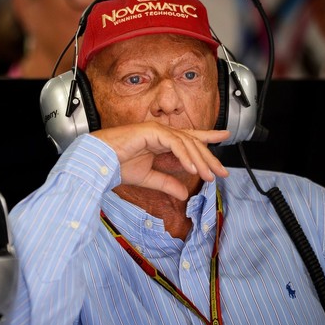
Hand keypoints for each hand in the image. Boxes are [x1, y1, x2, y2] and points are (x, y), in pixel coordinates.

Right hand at [92, 122, 229, 199]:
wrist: (100, 161)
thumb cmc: (117, 165)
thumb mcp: (148, 178)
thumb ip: (167, 183)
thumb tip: (183, 194)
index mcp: (160, 140)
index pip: (188, 138)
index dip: (207, 137)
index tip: (224, 137)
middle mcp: (161, 133)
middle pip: (192, 141)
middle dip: (208, 156)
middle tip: (222, 171)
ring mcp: (156, 130)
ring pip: (186, 142)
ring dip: (199, 160)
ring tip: (208, 176)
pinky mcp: (151, 131)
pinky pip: (174, 143)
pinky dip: (184, 156)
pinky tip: (192, 169)